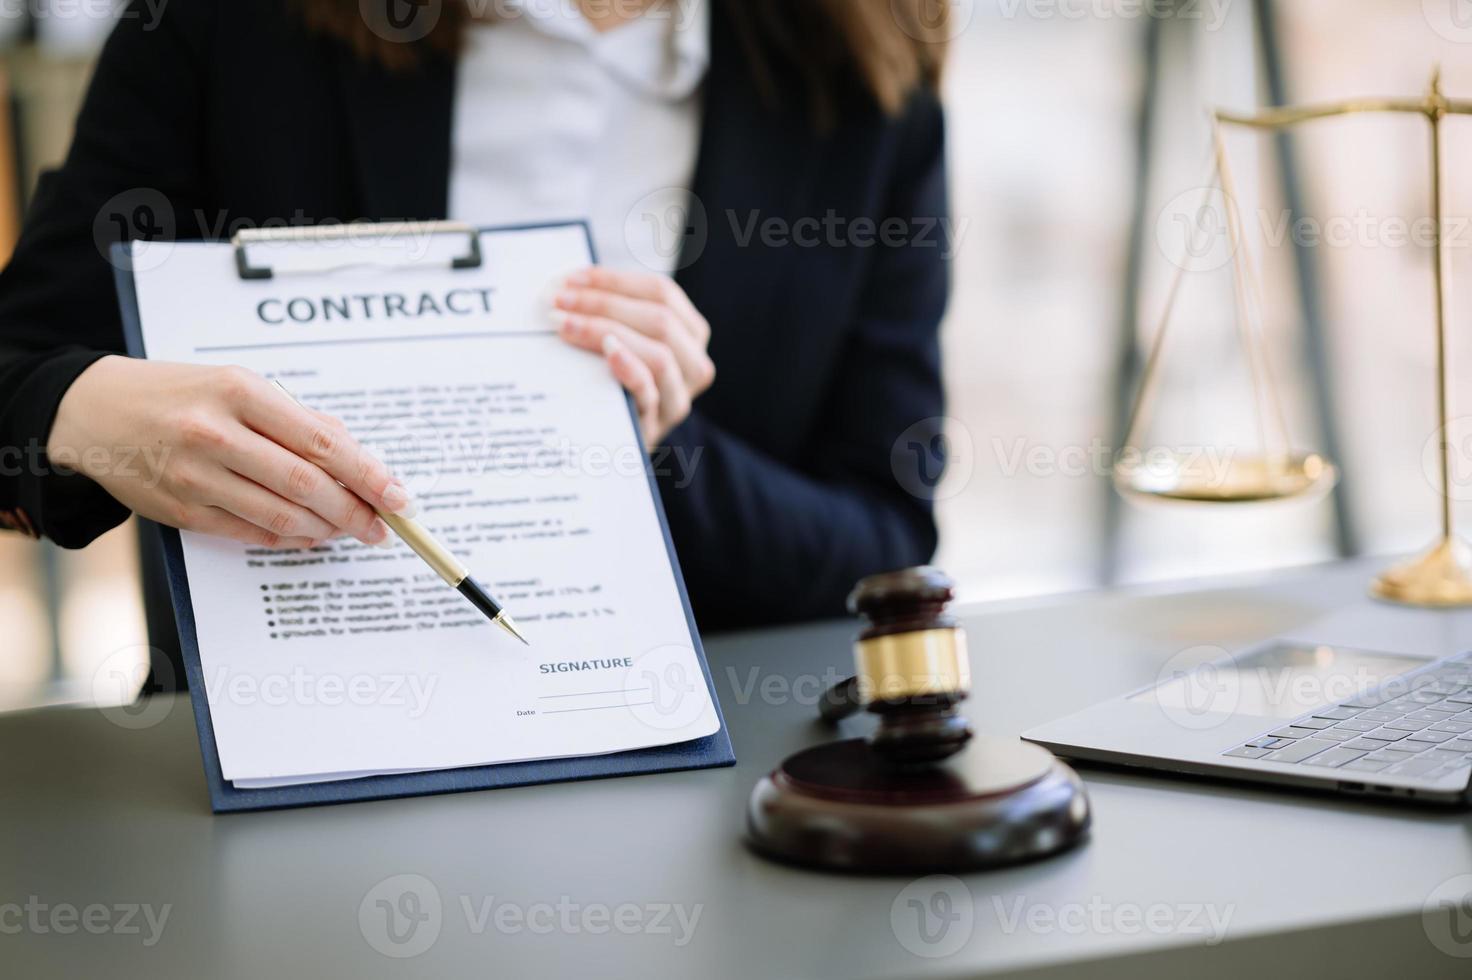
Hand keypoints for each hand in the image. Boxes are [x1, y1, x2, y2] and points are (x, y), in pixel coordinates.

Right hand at [47, 356, 412, 548]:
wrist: (94, 412)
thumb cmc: (180, 395)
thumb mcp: (238, 385)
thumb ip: (297, 419)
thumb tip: (355, 455)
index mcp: (240, 392)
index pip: (322, 441)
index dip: (368, 473)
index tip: (398, 495)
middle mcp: (216, 433)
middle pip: (306, 484)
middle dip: (355, 510)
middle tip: (382, 525)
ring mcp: (196, 475)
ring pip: (281, 514)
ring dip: (326, 528)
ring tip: (350, 529)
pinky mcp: (183, 510)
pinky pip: (250, 532)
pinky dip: (289, 537)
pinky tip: (311, 535)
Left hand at [552, 267, 714, 445]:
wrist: (609, 448)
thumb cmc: (608, 386)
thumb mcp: (618, 345)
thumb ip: (611, 316)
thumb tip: (567, 284)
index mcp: (689, 334)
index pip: (663, 293)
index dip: (617, 280)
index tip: (572, 278)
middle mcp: (694, 363)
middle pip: (661, 319)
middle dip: (605, 303)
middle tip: (559, 300)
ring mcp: (678, 397)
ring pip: (661, 353)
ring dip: (607, 330)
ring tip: (565, 324)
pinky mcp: (657, 425)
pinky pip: (651, 391)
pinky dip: (629, 367)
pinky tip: (606, 352)